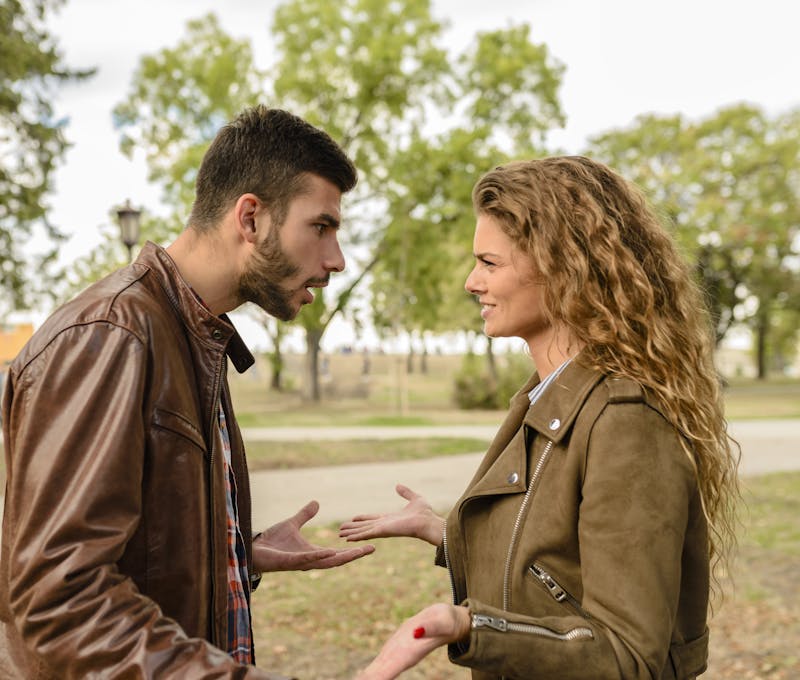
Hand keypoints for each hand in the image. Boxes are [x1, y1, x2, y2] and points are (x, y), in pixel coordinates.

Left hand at [253, 500, 374, 571]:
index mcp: (313, 553)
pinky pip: (307, 560)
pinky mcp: (289, 562)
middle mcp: (310, 560)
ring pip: (326, 562)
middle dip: (354, 555)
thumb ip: (305, 515)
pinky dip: (319, 556)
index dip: (353, 550)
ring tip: (357, 552)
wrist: (252, 550)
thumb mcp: (292, 524)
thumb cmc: (271, 542)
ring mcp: (300, 563)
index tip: (370, 545)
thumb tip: (317, 503)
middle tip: (371, 548)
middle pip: (337, 559)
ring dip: (342, 557)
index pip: (337, 553)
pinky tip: (330, 551)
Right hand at [339, 484, 444, 546]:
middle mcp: (385, 525)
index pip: (373, 518)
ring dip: (351, 533)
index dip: (363, 519)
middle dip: (353, 528)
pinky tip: (347, 539)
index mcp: (390, 518)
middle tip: (341, 529)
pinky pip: (367, 534)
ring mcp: (383, 529)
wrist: (428, 523)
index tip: (354, 518)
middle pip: (365, 526)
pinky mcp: (383, 531)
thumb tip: (398, 485)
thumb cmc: (425, 514)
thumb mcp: (415, 499)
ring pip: (363, 531)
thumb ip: (406, 492)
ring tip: (340, 534)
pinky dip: (356, 536)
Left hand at [356, 603, 470, 679]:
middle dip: (368, 679)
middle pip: (380, 674)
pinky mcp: (395, 647)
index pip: (389, 669)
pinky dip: (370, 673)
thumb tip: (417, 631)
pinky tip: (362, 677)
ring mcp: (397, 653)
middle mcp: (402, 657)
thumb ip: (431, 627)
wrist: (448, 621)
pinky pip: (380, 663)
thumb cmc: (448, 622)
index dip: (376, 677)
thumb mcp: (443, 621)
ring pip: (378, 670)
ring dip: (367, 678)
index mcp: (410, 653)